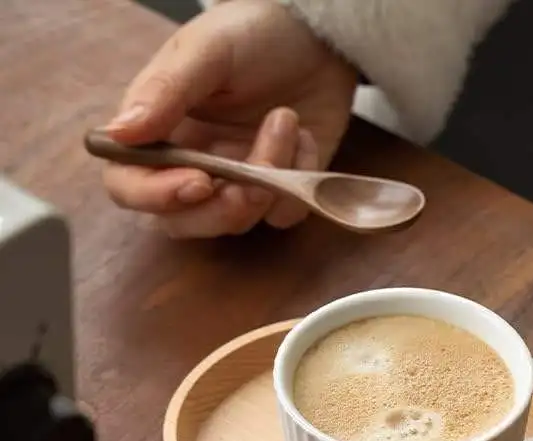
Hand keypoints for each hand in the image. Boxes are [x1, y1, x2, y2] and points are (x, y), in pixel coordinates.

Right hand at [103, 0, 356, 237]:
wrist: (319, 36)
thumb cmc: (253, 32)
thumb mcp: (206, 49)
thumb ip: (165, 91)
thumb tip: (120, 133)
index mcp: (157, 128)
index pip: (129, 184)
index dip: (154, 196)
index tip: (198, 183)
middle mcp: (190, 163)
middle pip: (179, 221)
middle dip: (218, 211)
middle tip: (250, 184)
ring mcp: (234, 181)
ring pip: (234, 222)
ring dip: (266, 183)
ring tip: (285, 120)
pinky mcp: (277, 191)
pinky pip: (282, 214)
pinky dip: (298, 179)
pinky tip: (304, 135)